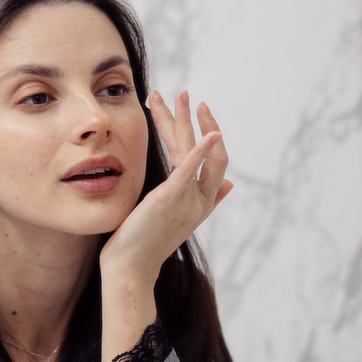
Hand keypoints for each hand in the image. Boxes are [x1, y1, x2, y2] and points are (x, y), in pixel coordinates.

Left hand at [99, 89, 232, 284]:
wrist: (130, 268)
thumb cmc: (143, 243)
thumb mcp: (174, 216)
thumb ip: (201, 198)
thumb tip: (231, 184)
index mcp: (201, 203)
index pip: (216, 162)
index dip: (208, 134)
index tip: (193, 113)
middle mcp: (199, 200)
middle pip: (210, 151)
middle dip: (199, 119)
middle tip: (185, 94)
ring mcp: (187, 200)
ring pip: (194, 150)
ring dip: (187, 119)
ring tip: (178, 94)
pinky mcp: (170, 198)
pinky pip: (190, 169)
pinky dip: (201, 149)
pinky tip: (206, 132)